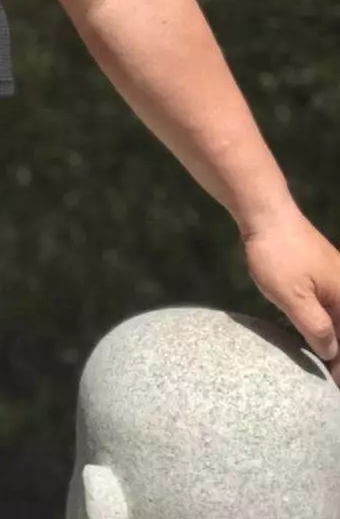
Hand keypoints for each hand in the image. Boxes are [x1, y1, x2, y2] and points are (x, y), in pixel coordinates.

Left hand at [242, 204, 339, 381]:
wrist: (265, 212)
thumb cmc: (280, 255)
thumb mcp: (294, 298)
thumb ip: (316, 329)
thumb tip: (332, 353)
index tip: (334, 386)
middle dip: (339, 353)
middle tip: (329, 380)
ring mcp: (333, 279)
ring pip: (338, 318)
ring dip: (333, 341)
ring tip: (325, 366)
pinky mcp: (319, 274)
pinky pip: (328, 307)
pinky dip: (325, 325)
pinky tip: (313, 337)